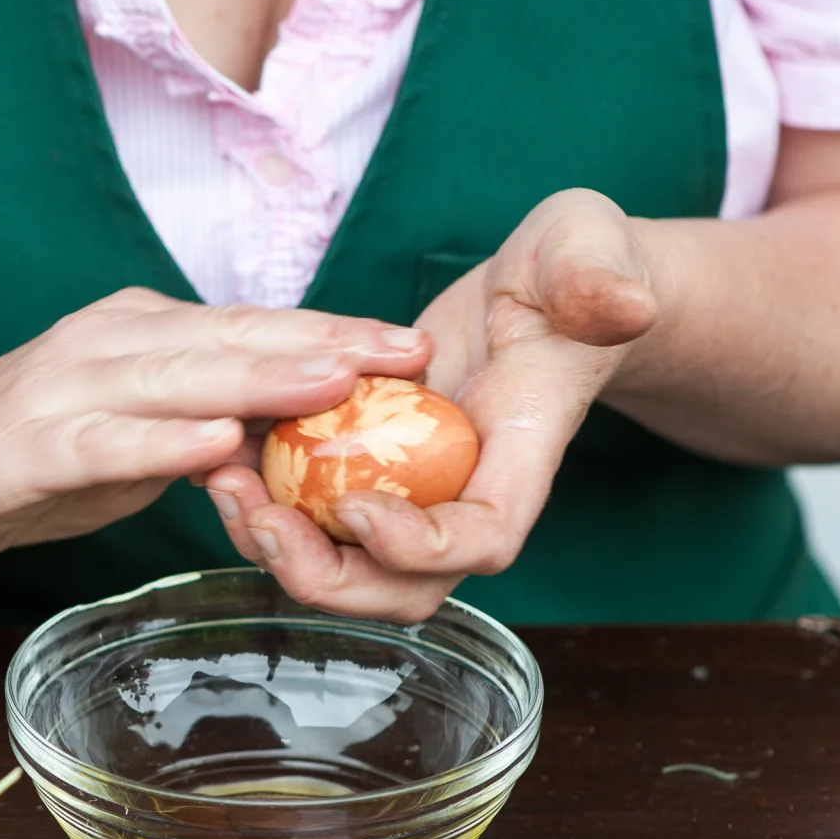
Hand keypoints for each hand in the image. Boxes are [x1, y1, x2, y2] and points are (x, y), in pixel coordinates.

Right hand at [0, 288, 429, 570]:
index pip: (253, 328)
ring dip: (260, 378)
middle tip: (403, 353)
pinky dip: (161, 442)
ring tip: (335, 381)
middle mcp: (107, 343)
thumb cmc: (25, 453)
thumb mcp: (132, 434)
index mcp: (141, 334)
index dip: (334, 333)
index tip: (412, 346)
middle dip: (322, 344)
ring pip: (177, 379)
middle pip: (229, 340)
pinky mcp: (24, 447)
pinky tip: (214, 443)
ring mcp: (62, 390)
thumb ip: (205, 424)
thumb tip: (298, 437)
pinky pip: (103, 442)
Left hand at [202, 189, 660, 622]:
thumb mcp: (589, 250)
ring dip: (279, 546)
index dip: (418, 545)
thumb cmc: (572, 267)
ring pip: (346, 566)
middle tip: (261, 517)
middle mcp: (466, 496)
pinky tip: (217, 454)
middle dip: (326, 575)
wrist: (542, 290)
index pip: (482, 539)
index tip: (357, 504)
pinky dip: (264, 501)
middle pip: (402, 588)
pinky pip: (314, 517)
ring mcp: (415, 494)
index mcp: (523, 454)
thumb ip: (600, 277)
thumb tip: (622, 304)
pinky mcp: (371, 473)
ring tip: (222, 484)